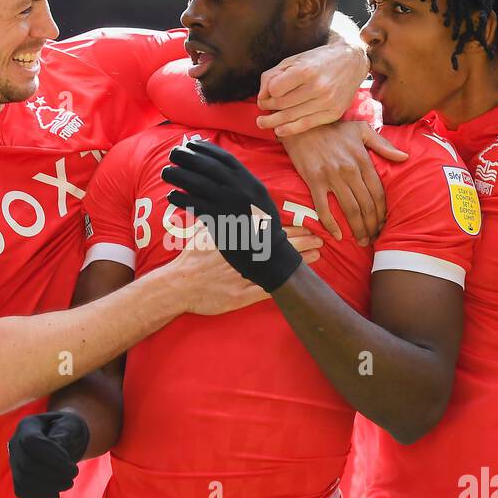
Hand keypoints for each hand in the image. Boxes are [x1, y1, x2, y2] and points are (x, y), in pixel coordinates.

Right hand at [8, 411, 90, 497]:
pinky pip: (22, 492)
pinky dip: (40, 497)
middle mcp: (15, 443)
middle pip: (26, 464)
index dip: (51, 456)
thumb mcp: (71, 426)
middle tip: (73, 474)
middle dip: (53, 474)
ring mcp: (14, 461)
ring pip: (23, 480)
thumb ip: (65, 436)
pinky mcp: (17, 477)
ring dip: (49, 487)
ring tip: (68, 483)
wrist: (62, 438)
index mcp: (27, 425)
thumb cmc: (68, 430)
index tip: (71, 465)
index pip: (31, 441)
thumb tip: (58, 449)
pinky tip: (56, 496)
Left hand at [162, 141, 302, 291]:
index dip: (205, 149)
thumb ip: (241, 185)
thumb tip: (215, 171)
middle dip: (188, 157)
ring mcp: (228, 205)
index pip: (225, 158)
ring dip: (178, 175)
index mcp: (250, 182)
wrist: (270, 254)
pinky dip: (181, 199)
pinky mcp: (218, 222)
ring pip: (197, 184)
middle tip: (173, 153)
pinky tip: (171, 196)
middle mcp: (240, 190)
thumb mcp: (258, 199)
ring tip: (166, 172)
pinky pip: (194, 206)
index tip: (191, 143)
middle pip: (208, 166)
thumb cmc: (261, 227)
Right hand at [167, 221, 321, 315]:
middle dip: (301, 242)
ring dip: (298, 261)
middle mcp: (241, 255)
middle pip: (278, 247)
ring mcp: (242, 277)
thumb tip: (223, 200)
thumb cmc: (190, 259)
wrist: (177, 285)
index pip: (269, 230)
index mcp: (235, 238)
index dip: (290, 228)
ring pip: (276, 267)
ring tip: (317, 255)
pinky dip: (283, 285)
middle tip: (321, 239)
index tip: (307, 225)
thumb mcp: (203, 232)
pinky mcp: (239, 296)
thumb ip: (217, 219)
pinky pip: (265, 291)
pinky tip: (298, 282)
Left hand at [256, 39, 368, 134]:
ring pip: (292, 117)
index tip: (265, 94)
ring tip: (263, 123)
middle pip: (282, 104)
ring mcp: (327, 101)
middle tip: (263, 109)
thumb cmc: (319, 59)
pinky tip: (279, 130)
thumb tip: (261, 96)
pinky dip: (289, 130)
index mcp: (306, 70)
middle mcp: (318, 87)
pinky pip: (307, 125)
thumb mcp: (295, 59)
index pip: (275, 89)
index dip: (266, 93)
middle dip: (268, 107)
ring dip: (273, 121)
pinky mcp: (333, 113)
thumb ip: (274, 75)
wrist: (352, 62)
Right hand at [280, 123, 408, 243]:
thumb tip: (405, 157)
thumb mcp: (362, 129)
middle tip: (375, 238)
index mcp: (362, 159)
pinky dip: (331, 224)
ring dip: (357, 229)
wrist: (303, 126)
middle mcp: (349, 170)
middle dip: (372, 225)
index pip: (378, 193)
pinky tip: (337, 235)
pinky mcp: (314, 181)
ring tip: (362, 241)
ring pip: (349, 209)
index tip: (384, 224)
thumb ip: (383, 145)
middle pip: (366, 205)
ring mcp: (331, 177)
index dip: (383, 212)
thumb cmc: (333, 128)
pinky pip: (324, 207)